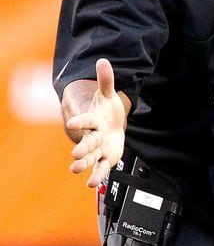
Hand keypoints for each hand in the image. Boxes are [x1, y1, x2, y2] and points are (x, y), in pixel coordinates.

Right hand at [65, 59, 125, 187]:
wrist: (107, 124)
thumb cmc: (105, 110)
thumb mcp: (107, 94)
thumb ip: (106, 79)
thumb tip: (103, 61)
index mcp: (93, 120)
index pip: (86, 120)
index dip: (80, 121)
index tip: (73, 123)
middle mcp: (93, 136)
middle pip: (87, 142)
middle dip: (82, 148)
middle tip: (75, 154)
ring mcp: (97, 148)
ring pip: (90, 158)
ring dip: (84, 164)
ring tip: (76, 170)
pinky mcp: (104, 158)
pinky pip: (100, 168)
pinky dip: (97, 176)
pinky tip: (93, 184)